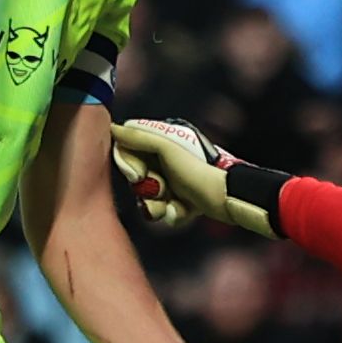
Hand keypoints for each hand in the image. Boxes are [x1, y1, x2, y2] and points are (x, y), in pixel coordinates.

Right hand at [111, 117, 275, 238]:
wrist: (227, 197)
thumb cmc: (199, 169)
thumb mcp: (167, 148)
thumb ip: (139, 137)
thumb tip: (114, 129)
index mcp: (165, 140)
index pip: (130, 149)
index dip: (128, 165)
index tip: (137, 175)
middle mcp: (168, 160)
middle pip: (136, 177)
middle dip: (146, 188)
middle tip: (160, 188)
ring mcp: (175, 182)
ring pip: (147, 198)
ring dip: (157, 205)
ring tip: (172, 203)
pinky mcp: (182, 202)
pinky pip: (163, 211)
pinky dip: (172, 213)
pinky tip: (184, 210)